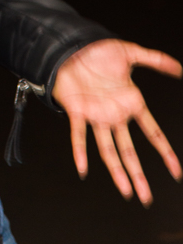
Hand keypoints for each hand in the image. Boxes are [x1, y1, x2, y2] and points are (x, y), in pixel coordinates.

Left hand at [53, 38, 181, 204]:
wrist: (71, 45)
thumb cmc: (98, 50)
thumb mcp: (130, 52)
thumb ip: (155, 59)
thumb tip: (179, 67)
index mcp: (130, 103)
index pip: (152, 132)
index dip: (164, 151)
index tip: (175, 172)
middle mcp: (114, 115)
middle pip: (129, 150)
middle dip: (138, 174)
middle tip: (147, 198)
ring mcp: (96, 116)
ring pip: (108, 150)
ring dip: (116, 171)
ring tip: (126, 192)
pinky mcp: (77, 111)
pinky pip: (78, 135)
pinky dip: (80, 152)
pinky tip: (82, 169)